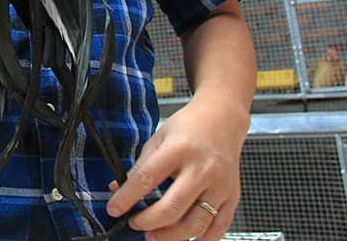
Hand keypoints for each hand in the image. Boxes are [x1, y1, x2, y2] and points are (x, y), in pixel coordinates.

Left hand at [105, 94, 248, 240]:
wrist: (223, 118)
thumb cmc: (189, 127)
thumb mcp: (158, 138)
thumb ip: (140, 166)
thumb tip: (118, 190)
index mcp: (179, 149)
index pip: (146, 179)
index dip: (127, 198)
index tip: (114, 209)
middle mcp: (202, 169)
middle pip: (173, 208)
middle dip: (148, 222)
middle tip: (134, 224)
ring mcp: (220, 185)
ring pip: (195, 223)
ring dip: (171, 236)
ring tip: (154, 236)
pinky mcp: (232, 196)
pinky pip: (219, 227)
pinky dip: (202, 239)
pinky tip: (186, 239)